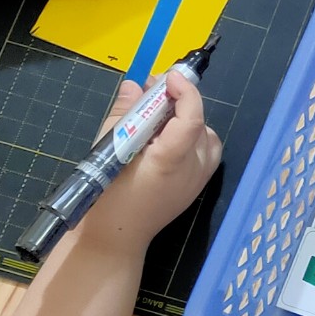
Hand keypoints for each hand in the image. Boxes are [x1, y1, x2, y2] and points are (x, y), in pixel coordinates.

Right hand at [86, 71, 220, 247]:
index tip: (169, 77)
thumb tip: (135, 85)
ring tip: (157, 121)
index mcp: (171, 161)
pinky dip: (193, 137)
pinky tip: (168, 140)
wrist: (116, 238)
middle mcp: (193, 169)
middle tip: (151, 93)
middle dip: (178, 102)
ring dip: (186, 120)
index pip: (192, 117)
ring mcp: (199, 179)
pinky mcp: (198, 185)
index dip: (185, 91)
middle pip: (197, 122)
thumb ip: (124, 114)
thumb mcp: (109, 151)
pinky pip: (206, 151)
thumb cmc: (108, 196)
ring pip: (205, 135)